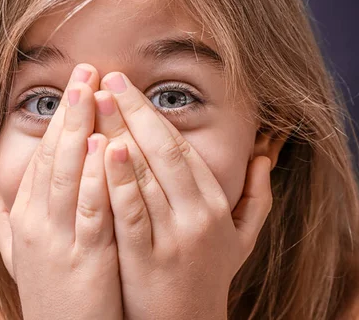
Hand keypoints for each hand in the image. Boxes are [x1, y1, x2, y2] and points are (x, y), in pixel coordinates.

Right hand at [0, 64, 122, 319]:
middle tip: (85, 70)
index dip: (58, 119)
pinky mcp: (85, 257)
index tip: (74, 86)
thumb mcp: (19, 254)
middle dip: (70, 111)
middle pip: (53, 156)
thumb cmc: (49, 293)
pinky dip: (96, 177)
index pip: (41, 156)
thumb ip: (0, 218)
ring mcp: (59, 239)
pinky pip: (91, 210)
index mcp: (25, 217)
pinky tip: (107, 147)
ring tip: (93, 92)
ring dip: (81, 131)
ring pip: (68, 175)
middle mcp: (36, 222)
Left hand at [95, 72, 272, 319]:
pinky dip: (115, 179)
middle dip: (132, 111)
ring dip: (118, 134)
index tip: (126, 87)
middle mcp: (197, 216)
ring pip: (144, 176)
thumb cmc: (208, 278)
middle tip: (106, 79)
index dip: (152, 113)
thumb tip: (265, 158)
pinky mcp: (146, 260)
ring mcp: (172, 238)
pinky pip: (130, 212)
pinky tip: (99, 150)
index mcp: (215, 205)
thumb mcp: (242, 241)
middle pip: (162, 152)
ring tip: (94, 103)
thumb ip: (258, 199)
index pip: (181, 148)